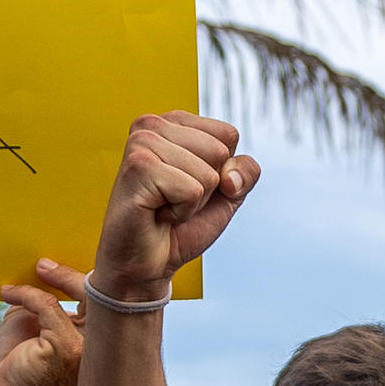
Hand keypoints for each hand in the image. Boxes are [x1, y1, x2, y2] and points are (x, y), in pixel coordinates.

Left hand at [0, 261, 87, 385]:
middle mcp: (98, 344)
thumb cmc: (18, 370)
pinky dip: (26, 295)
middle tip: (42, 264)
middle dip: (70, 274)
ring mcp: (85, 346)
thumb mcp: (30, 326)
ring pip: (78, 294)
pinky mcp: (65, 346)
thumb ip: (40, 303)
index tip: (50, 266)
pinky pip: (47, 305)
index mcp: (95, 341)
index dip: (78, 278)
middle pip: (98, 293)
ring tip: (19, 281)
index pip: (99, 300)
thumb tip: (39, 271)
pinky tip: (8, 294)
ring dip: (48, 279)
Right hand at [91, 110, 257, 299]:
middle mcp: (153, 125)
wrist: (147, 264)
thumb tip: (230, 177)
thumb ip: (245, 172)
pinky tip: (156, 213)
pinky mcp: (138, 166)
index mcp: (173, 122)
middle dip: (207, 188)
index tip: (189, 186)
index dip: (222, 171)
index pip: (228, 135)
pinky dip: (181, 212)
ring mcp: (142, 142)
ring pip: (208, 173)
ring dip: (193, 202)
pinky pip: (192, 190)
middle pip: (220, 151)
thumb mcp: (227, 195)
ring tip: (164, 206)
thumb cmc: (181, 227)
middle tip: (173, 199)